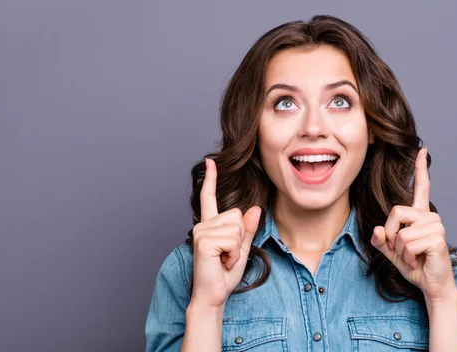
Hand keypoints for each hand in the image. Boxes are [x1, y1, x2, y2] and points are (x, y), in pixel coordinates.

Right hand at [190, 158, 261, 308]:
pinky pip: (233, 239)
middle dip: (240, 237)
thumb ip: (247, 229)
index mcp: (210, 225)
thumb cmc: (224, 274)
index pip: (209, 198)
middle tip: (227, 255)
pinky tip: (221, 262)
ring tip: (224, 259)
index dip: (210, 179)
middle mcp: (203, 225)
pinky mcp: (204, 240)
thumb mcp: (242, 249)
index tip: (210, 161)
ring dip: (237, 248)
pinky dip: (233, 254)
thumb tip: (254, 209)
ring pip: (236, 227)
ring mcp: (201, 231)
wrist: (213, 295)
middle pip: (237, 215)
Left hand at [370, 147, 455, 300]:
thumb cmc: (414, 265)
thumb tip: (377, 229)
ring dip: (400, 251)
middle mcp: (430, 216)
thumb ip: (381, 240)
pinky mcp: (437, 239)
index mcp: (420, 215)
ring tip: (412, 257)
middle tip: (401, 250)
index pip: (422, 187)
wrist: (431, 285)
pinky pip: (408, 244)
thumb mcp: (391, 251)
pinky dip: (406, 257)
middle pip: (396, 212)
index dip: (420, 169)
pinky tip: (418, 261)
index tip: (422, 149)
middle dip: (390, 235)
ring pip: (400, 233)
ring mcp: (436, 227)